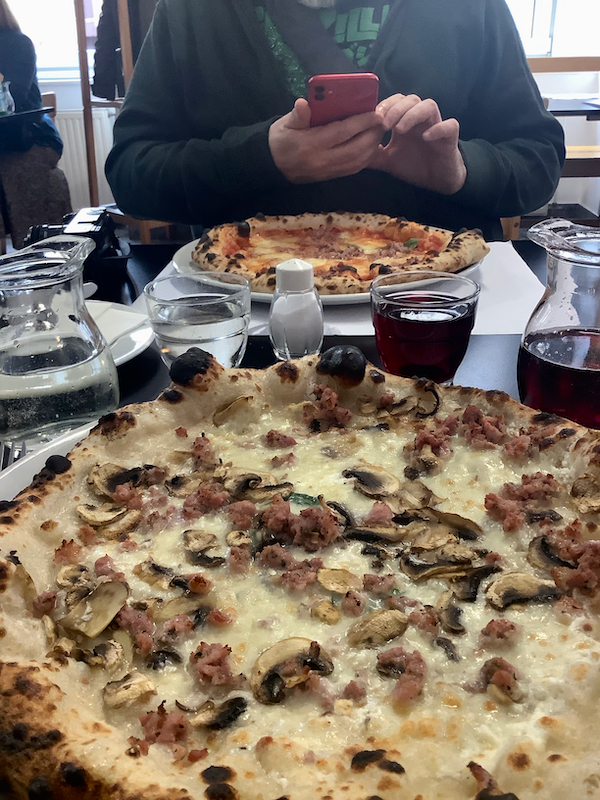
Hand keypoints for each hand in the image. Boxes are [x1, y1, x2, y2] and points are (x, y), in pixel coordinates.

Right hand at [269, 98, 383, 183]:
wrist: (271, 165)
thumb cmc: (280, 140)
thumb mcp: (284, 124)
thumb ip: (297, 115)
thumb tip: (304, 104)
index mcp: (311, 144)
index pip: (342, 132)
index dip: (362, 122)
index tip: (376, 113)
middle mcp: (322, 160)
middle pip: (355, 149)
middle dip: (372, 135)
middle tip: (382, 121)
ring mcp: (327, 171)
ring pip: (357, 162)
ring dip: (372, 147)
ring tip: (379, 132)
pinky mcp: (330, 177)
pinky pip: (353, 169)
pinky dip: (366, 158)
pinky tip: (371, 147)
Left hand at [369, 94, 466, 194]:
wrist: (438, 180)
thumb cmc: (414, 165)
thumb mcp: (387, 161)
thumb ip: (372, 154)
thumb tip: (350, 150)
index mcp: (405, 121)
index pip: (396, 101)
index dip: (386, 105)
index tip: (374, 118)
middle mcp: (420, 120)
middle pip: (411, 99)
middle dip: (396, 108)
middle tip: (385, 124)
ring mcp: (436, 126)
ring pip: (429, 106)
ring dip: (413, 114)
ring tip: (400, 130)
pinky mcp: (450, 137)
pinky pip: (450, 125)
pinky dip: (438, 128)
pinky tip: (426, 137)